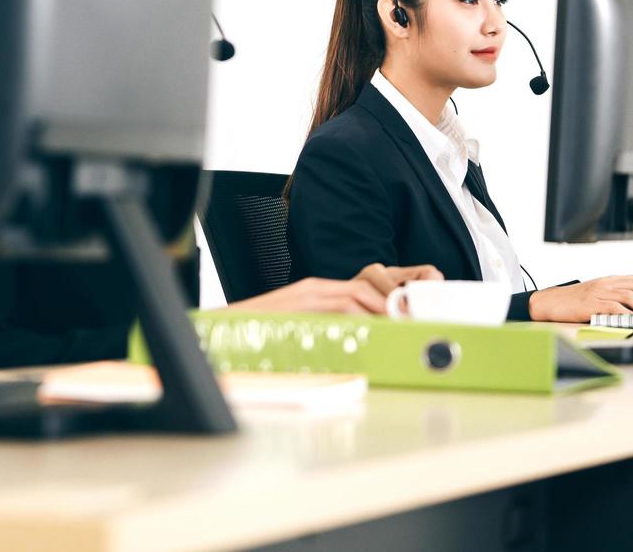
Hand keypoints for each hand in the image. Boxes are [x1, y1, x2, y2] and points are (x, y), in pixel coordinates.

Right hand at [227, 263, 443, 314]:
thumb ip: (324, 329)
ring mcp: (306, 295)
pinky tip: (371, 333)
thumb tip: (354, 344)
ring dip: (379, 313)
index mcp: (314, 292)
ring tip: (397, 331)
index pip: (359, 290)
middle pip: (363, 289)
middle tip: (408, 326)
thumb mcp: (299, 328)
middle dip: (388, 307)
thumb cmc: (262, 335)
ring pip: (356, 296)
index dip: (383, 304)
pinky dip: (360, 318)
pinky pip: (339, 307)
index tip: (401, 321)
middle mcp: (313, 288)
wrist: (224, 331)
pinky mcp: (300, 305)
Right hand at [527, 275, 632, 322]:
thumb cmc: (578, 301)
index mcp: (616, 279)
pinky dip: (628, 314)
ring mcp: (602, 292)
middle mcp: (611, 282)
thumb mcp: (603, 294)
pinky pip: (615, 307)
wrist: (551, 302)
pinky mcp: (593, 304)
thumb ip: (623, 297)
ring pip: (631, 294)